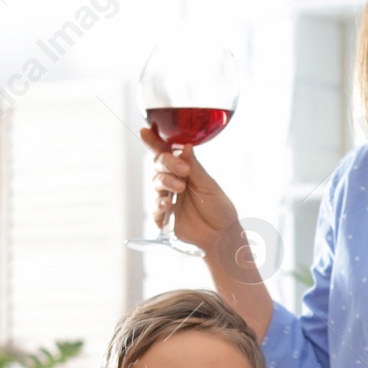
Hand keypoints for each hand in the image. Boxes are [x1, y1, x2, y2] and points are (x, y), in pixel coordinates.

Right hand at [140, 127, 240, 253]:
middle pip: (159, 165)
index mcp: (185, 171)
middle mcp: (174, 182)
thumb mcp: (209, 186)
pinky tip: (168, 202)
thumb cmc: (219, 210)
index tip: (145, 131)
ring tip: (179, 187)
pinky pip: (155, 207)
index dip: (154, 142)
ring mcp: (167, 198)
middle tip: (183, 169)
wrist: (222, 236)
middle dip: (167, 163)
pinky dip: (159, 203)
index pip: (167, 153)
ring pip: (156, 182)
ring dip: (166, 181)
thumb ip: (195, 167)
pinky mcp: (164, 217)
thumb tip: (186, 145)